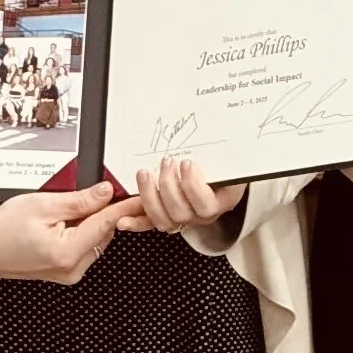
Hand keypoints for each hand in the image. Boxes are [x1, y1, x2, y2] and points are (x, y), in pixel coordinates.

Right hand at [0, 182, 135, 284]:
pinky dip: (80, 232)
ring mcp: (68, 274)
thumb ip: (79, 201)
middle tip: (88, 193)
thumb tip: (105, 193)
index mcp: (66, 253)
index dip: (125, 206)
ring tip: (62, 212)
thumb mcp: (43, 205)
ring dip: (89, 222)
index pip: (106, 224)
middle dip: (101, 211)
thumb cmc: (2, 227)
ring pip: (95, 240)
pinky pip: (84, 248)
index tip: (140, 197)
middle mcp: (71, 269)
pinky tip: (62, 224)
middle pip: (103, 233)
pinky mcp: (65, 273)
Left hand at [124, 160, 247, 234]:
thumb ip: (218, 152)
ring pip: (163, 220)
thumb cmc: (226, 166)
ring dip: (149, 196)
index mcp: (220, 202)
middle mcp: (201, 216)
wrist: (226, 177)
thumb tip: (215, 128)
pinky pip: (149, 224)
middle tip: (166, 162)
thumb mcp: (229, 158)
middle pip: (180, 213)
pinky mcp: (166, 217)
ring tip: (145, 174)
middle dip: (168, 186)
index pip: (206, 204)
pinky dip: (135, 222)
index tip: (187, 163)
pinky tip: (123, 220)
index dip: (193, 185)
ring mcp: (183, 219)